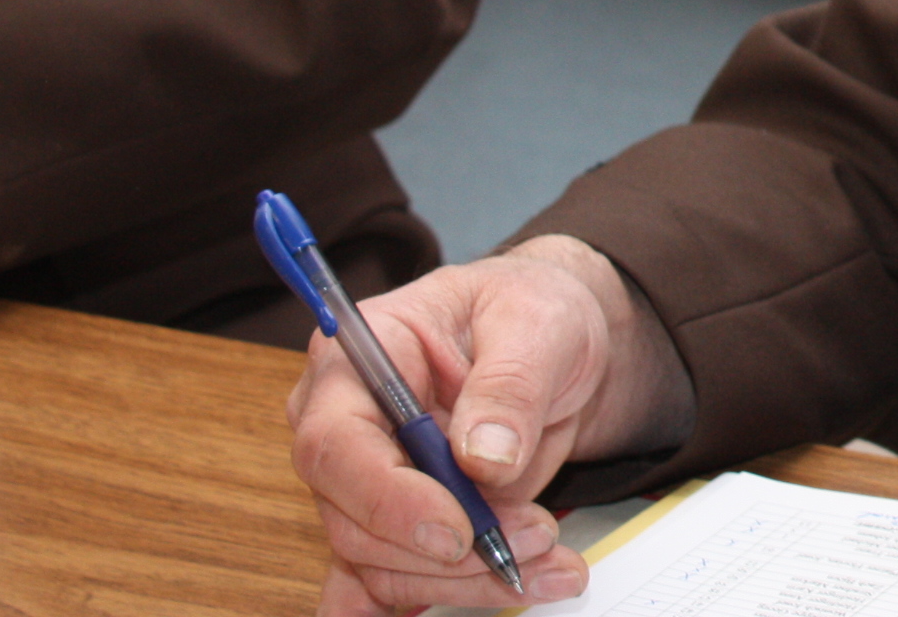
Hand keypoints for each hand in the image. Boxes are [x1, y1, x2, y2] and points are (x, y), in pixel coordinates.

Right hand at [286, 234, 696, 614]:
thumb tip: (485, 458)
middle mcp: (347, 427)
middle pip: (355, 522)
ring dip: (466, 580)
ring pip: (381, 565)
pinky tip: (478, 603)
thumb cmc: (534, 310)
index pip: (336, 445)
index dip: (389, 499)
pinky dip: (441, 600)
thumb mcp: (538, 323)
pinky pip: (389, 583)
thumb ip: (510, 385)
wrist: (561, 342)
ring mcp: (366, 483)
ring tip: (551, 561)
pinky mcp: (399, 524)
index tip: (456, 531)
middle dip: (448, 551)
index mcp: (355, 358)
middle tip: (536, 536)